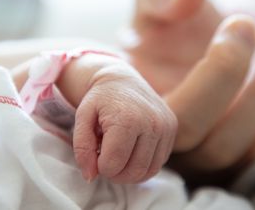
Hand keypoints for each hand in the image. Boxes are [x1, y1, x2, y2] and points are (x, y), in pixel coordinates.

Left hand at [66, 60, 176, 183]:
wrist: (122, 78)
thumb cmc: (99, 99)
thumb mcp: (82, 118)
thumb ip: (82, 148)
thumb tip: (90, 177)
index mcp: (128, 119)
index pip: (113, 165)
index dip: (100, 166)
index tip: (95, 153)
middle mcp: (152, 123)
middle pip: (133, 171)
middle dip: (115, 173)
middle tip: (105, 160)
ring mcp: (166, 127)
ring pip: (148, 171)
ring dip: (130, 172)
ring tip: (118, 156)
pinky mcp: (172, 129)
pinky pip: (159, 162)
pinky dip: (143, 164)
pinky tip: (131, 152)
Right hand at [166, 17, 254, 185]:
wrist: (181, 44)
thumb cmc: (167, 23)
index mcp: (144, 108)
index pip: (181, 116)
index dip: (219, 74)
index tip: (240, 24)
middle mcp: (171, 143)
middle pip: (215, 147)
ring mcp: (202, 154)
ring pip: (243, 156)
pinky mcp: (230, 155)